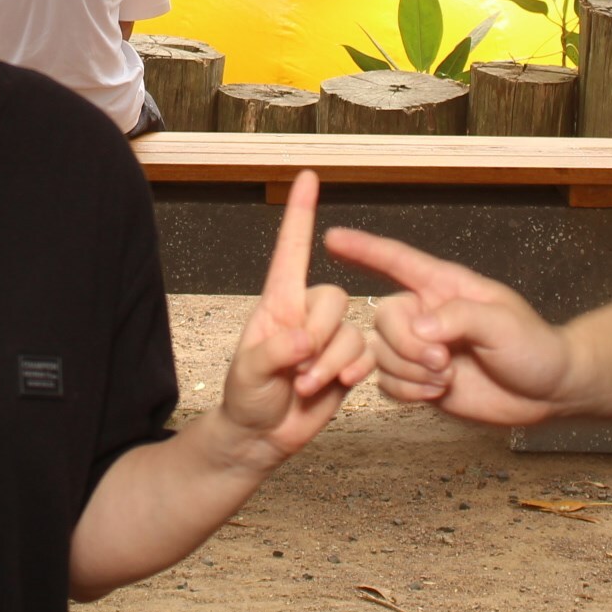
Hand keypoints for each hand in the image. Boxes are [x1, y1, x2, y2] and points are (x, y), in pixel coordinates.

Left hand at [216, 171, 373, 466]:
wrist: (261, 437)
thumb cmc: (246, 399)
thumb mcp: (248, 374)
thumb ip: (274, 353)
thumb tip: (304, 339)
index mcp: (277, 302)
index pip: (291, 249)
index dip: (300, 212)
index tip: (308, 174)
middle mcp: (305, 312)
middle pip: (336, 297)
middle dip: (320, 337)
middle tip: (296, 370)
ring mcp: (328, 337)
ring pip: (353, 328)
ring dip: (333, 362)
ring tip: (306, 386)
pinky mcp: (346, 361)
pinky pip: (366, 352)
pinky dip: (353, 371)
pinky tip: (335, 387)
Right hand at [320, 226, 572, 426]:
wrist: (548, 392)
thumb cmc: (534, 347)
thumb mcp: (501, 323)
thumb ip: (457, 318)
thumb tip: (417, 326)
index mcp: (444, 286)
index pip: (397, 261)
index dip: (364, 248)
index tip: (333, 238)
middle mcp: (426, 313)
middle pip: (383, 318)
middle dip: (406, 345)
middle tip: (443, 361)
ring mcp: (421, 349)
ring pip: (381, 354)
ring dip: (409, 372)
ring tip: (446, 377)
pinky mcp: (420, 381)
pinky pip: (388, 383)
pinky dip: (408, 391)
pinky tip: (438, 391)